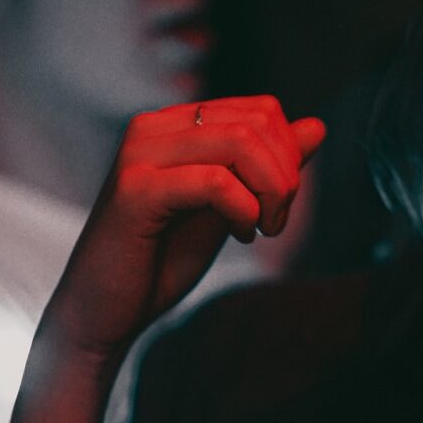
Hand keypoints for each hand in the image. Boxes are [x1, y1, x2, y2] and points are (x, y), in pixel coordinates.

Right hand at [44, 96, 324, 365]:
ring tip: (262, 228)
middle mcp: (153, 127)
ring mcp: (140, 154)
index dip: (289, 156)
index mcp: (174, 125)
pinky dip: (243, 209)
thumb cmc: (161, 260)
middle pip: (256, 122)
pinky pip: (215, 181)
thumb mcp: (229, 207)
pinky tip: (240, 235)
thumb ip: (267, 167)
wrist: (105, 312)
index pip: (260, 111)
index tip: (280, 204)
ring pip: (240, 143)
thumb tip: (317, 126)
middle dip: (284, 175)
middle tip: (275, 222)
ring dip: (270, 191)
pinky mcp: (135, 189)